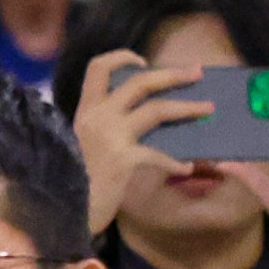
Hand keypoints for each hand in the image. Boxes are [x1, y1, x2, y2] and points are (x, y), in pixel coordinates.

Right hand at [70, 48, 211, 233]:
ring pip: (156, 110)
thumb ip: (99, 127)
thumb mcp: (78, 143)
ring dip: (187, 108)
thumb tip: (132, 119)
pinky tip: (186, 167)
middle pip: (139, 82)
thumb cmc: (69, 178)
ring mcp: (111, 136)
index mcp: (85, 110)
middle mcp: (98, 116)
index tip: (142, 62)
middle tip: (197, 72)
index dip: (122, 57)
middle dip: (172, 75)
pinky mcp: (124, 159)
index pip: (98, 68)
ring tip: (208, 109)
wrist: (61, 210)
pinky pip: (159, 155)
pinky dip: (175, 162)